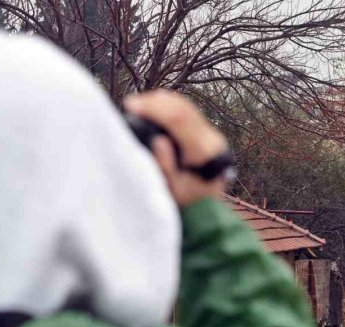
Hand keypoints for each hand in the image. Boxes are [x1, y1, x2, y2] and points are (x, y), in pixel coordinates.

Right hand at [124, 90, 228, 206]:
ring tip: (140, 106)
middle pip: (183, 108)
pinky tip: (153, 110)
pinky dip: (169, 108)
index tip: (132, 106)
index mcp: (203, 152)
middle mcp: (211, 139)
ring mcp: (212, 134)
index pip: (179, 119)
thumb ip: (166, 166)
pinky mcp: (208, 133)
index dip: (154, 108)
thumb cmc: (187, 201)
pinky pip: (188, 112)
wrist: (209, 205)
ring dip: (161, 103)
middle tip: (132, 104)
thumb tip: (158, 140)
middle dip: (155, 102)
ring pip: (186, 107)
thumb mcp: (174, 190)